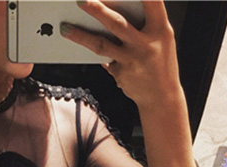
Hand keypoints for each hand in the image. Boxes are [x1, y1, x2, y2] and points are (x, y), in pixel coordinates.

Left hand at [61, 0, 182, 110]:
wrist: (161, 96)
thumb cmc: (161, 62)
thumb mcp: (162, 38)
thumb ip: (145, 23)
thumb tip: (113, 8)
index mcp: (162, 30)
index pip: (153, 2)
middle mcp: (146, 44)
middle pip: (117, 23)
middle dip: (97, 10)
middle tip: (80, 0)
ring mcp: (132, 60)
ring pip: (102, 45)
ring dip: (81, 36)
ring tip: (64, 28)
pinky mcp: (120, 74)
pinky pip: (103, 59)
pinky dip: (96, 53)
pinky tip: (85, 47)